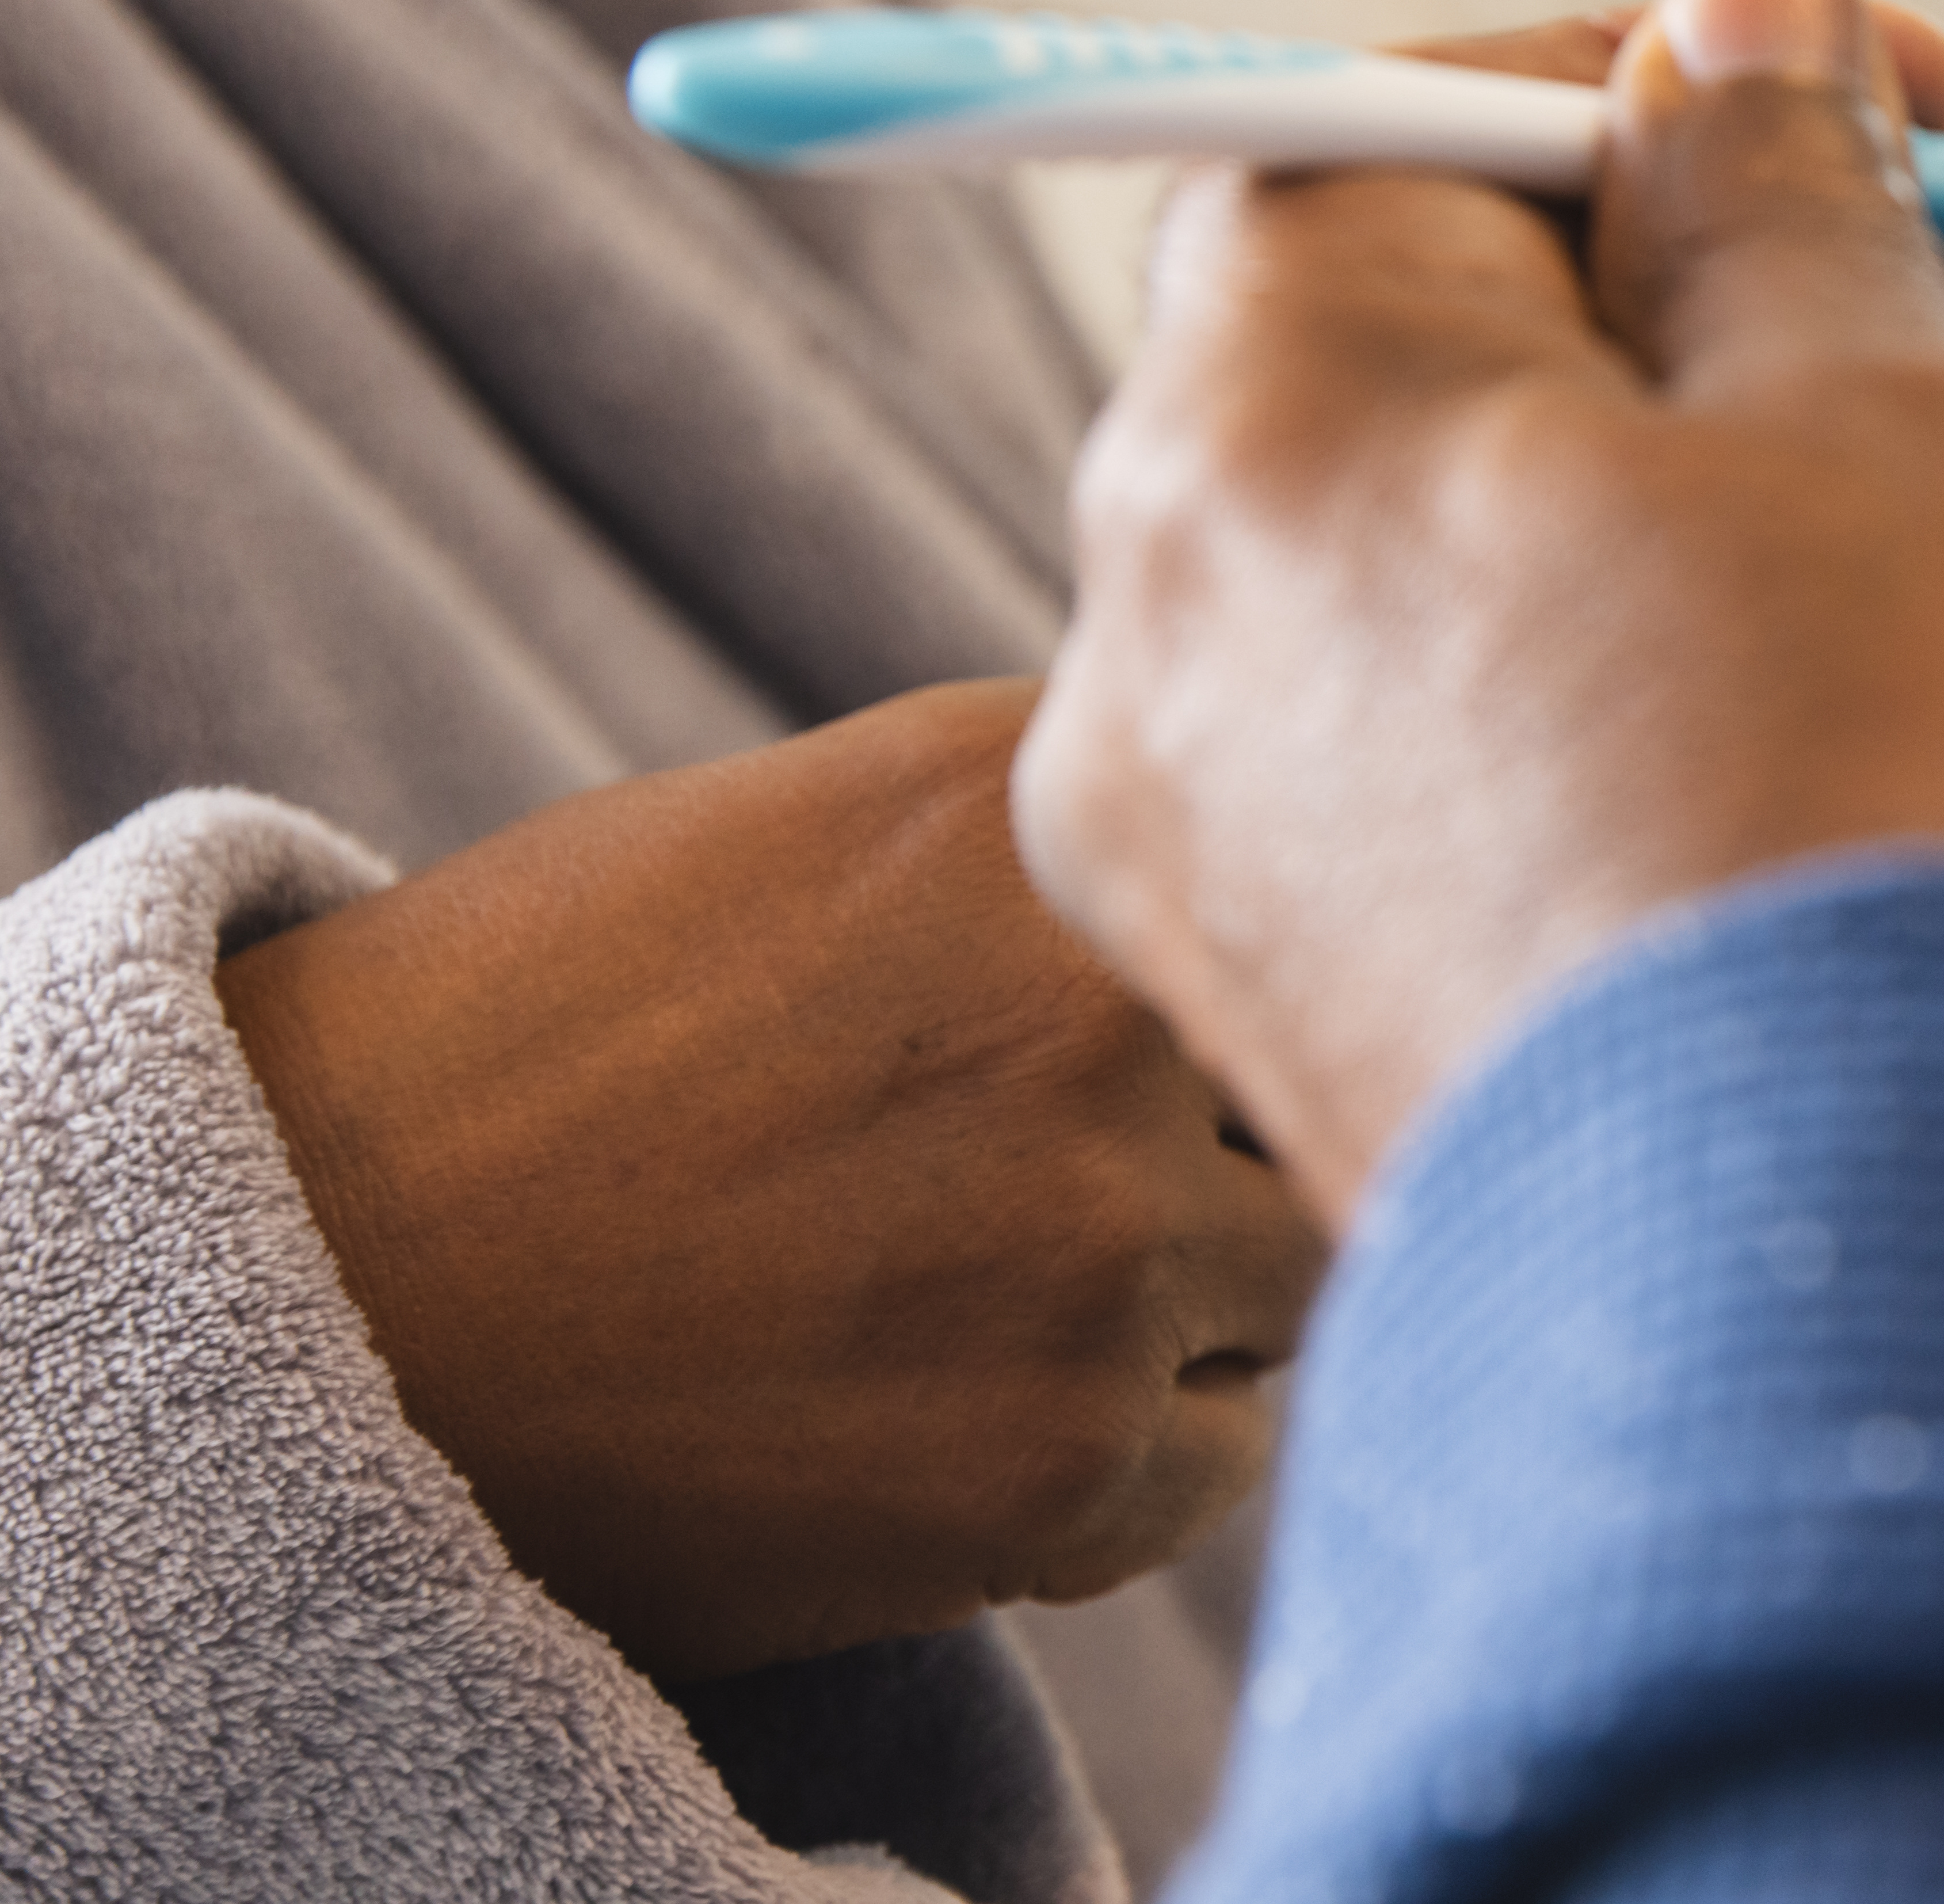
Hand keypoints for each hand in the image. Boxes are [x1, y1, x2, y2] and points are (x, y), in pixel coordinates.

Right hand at [215, 681, 1323, 1680]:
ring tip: (985, 1286)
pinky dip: (1130, 1448)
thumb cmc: (542, 1039)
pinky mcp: (1066, 1452)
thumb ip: (1051, 832)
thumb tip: (1267, 848)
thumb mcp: (819, 827)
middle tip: (1049, 1164)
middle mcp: (1101, 1010)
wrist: (315, 1292)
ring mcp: (1099, 1241)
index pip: (1292, 853)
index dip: (1233, 934)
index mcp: (1038, 810)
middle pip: (1310, 1062)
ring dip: (1193, 1287)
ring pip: (1294, 1261)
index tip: (1149, 994)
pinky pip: (1223, 1447)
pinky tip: (958, 1406)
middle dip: (1225, 1115)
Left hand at [1022, 0, 1943, 1223]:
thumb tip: (1734, 49)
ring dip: (1936, 538)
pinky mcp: (1431, 1082)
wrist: (1931, 1370)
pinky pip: (1623, 813)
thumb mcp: (1894, 396)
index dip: (1689, 90)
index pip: (1410, 138)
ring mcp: (1297, 915)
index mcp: (1256, 441)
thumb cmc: (1907, 835)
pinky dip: (1841, 734)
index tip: (1911, 110)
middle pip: (1554, 392)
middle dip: (1893, 344)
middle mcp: (1202, 679)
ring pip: (1629, 614)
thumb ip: (1788, 194)